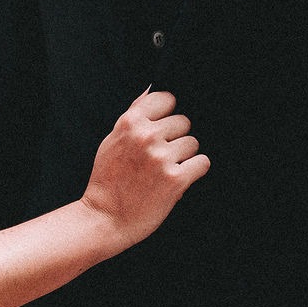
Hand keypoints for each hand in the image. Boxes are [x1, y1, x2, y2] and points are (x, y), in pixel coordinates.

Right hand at [81, 89, 209, 247]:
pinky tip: (178, 179)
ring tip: (165, 170)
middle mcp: (147, 136)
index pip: (167, 98)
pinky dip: (194, 172)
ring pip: (193, 143)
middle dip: (175, 137)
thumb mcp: (112, 140)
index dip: (167, 113)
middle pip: (183, 121)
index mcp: (130, 123)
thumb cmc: (107, 179)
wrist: (105, 218)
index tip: (162, 127)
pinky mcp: (176, 180)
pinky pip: (202, 163)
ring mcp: (162, 158)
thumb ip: (134, 115)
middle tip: (159, 156)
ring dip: (184, 157)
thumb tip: (151, 89)